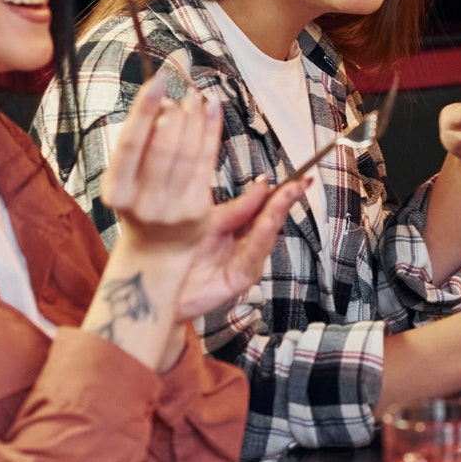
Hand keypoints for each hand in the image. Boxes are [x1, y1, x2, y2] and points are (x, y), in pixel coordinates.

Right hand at [102, 74, 221, 253]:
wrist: (157, 251)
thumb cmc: (139, 204)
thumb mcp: (126, 180)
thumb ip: (140, 147)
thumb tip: (161, 105)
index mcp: (117, 191)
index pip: (131, 142)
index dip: (145, 108)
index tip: (158, 80)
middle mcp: (143, 202)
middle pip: (164, 147)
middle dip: (176, 114)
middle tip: (182, 93)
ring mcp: (172, 208)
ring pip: (188, 154)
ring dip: (195, 119)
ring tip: (197, 97)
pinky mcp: (198, 211)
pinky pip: (207, 163)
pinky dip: (211, 132)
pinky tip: (212, 110)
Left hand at [173, 178, 306, 321]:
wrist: (160, 284)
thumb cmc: (180, 255)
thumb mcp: (209, 221)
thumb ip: (238, 207)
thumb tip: (263, 183)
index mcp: (241, 225)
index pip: (268, 204)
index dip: (284, 190)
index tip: (300, 177)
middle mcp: (248, 242)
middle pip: (273, 217)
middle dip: (287, 198)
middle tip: (301, 182)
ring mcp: (247, 260)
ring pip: (267, 234)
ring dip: (277, 214)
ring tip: (286, 196)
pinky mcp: (241, 277)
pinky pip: (253, 255)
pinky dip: (262, 238)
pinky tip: (268, 223)